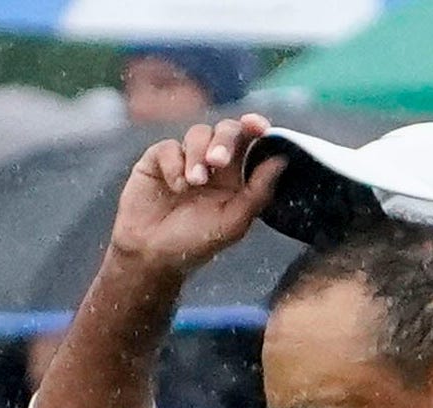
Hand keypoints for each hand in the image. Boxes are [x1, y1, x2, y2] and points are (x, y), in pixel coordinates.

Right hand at [107, 113, 285, 280]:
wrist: (151, 255)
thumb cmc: (194, 244)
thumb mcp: (232, 224)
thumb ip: (258, 193)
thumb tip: (281, 160)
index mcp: (236, 178)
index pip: (250, 143)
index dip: (256, 128)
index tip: (257, 126)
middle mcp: (213, 164)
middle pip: (226, 130)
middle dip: (224, 140)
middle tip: (217, 161)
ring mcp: (186, 158)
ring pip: (198, 134)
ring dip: (198, 155)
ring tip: (193, 183)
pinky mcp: (159, 158)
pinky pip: (170, 146)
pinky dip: (174, 163)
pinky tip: (175, 186)